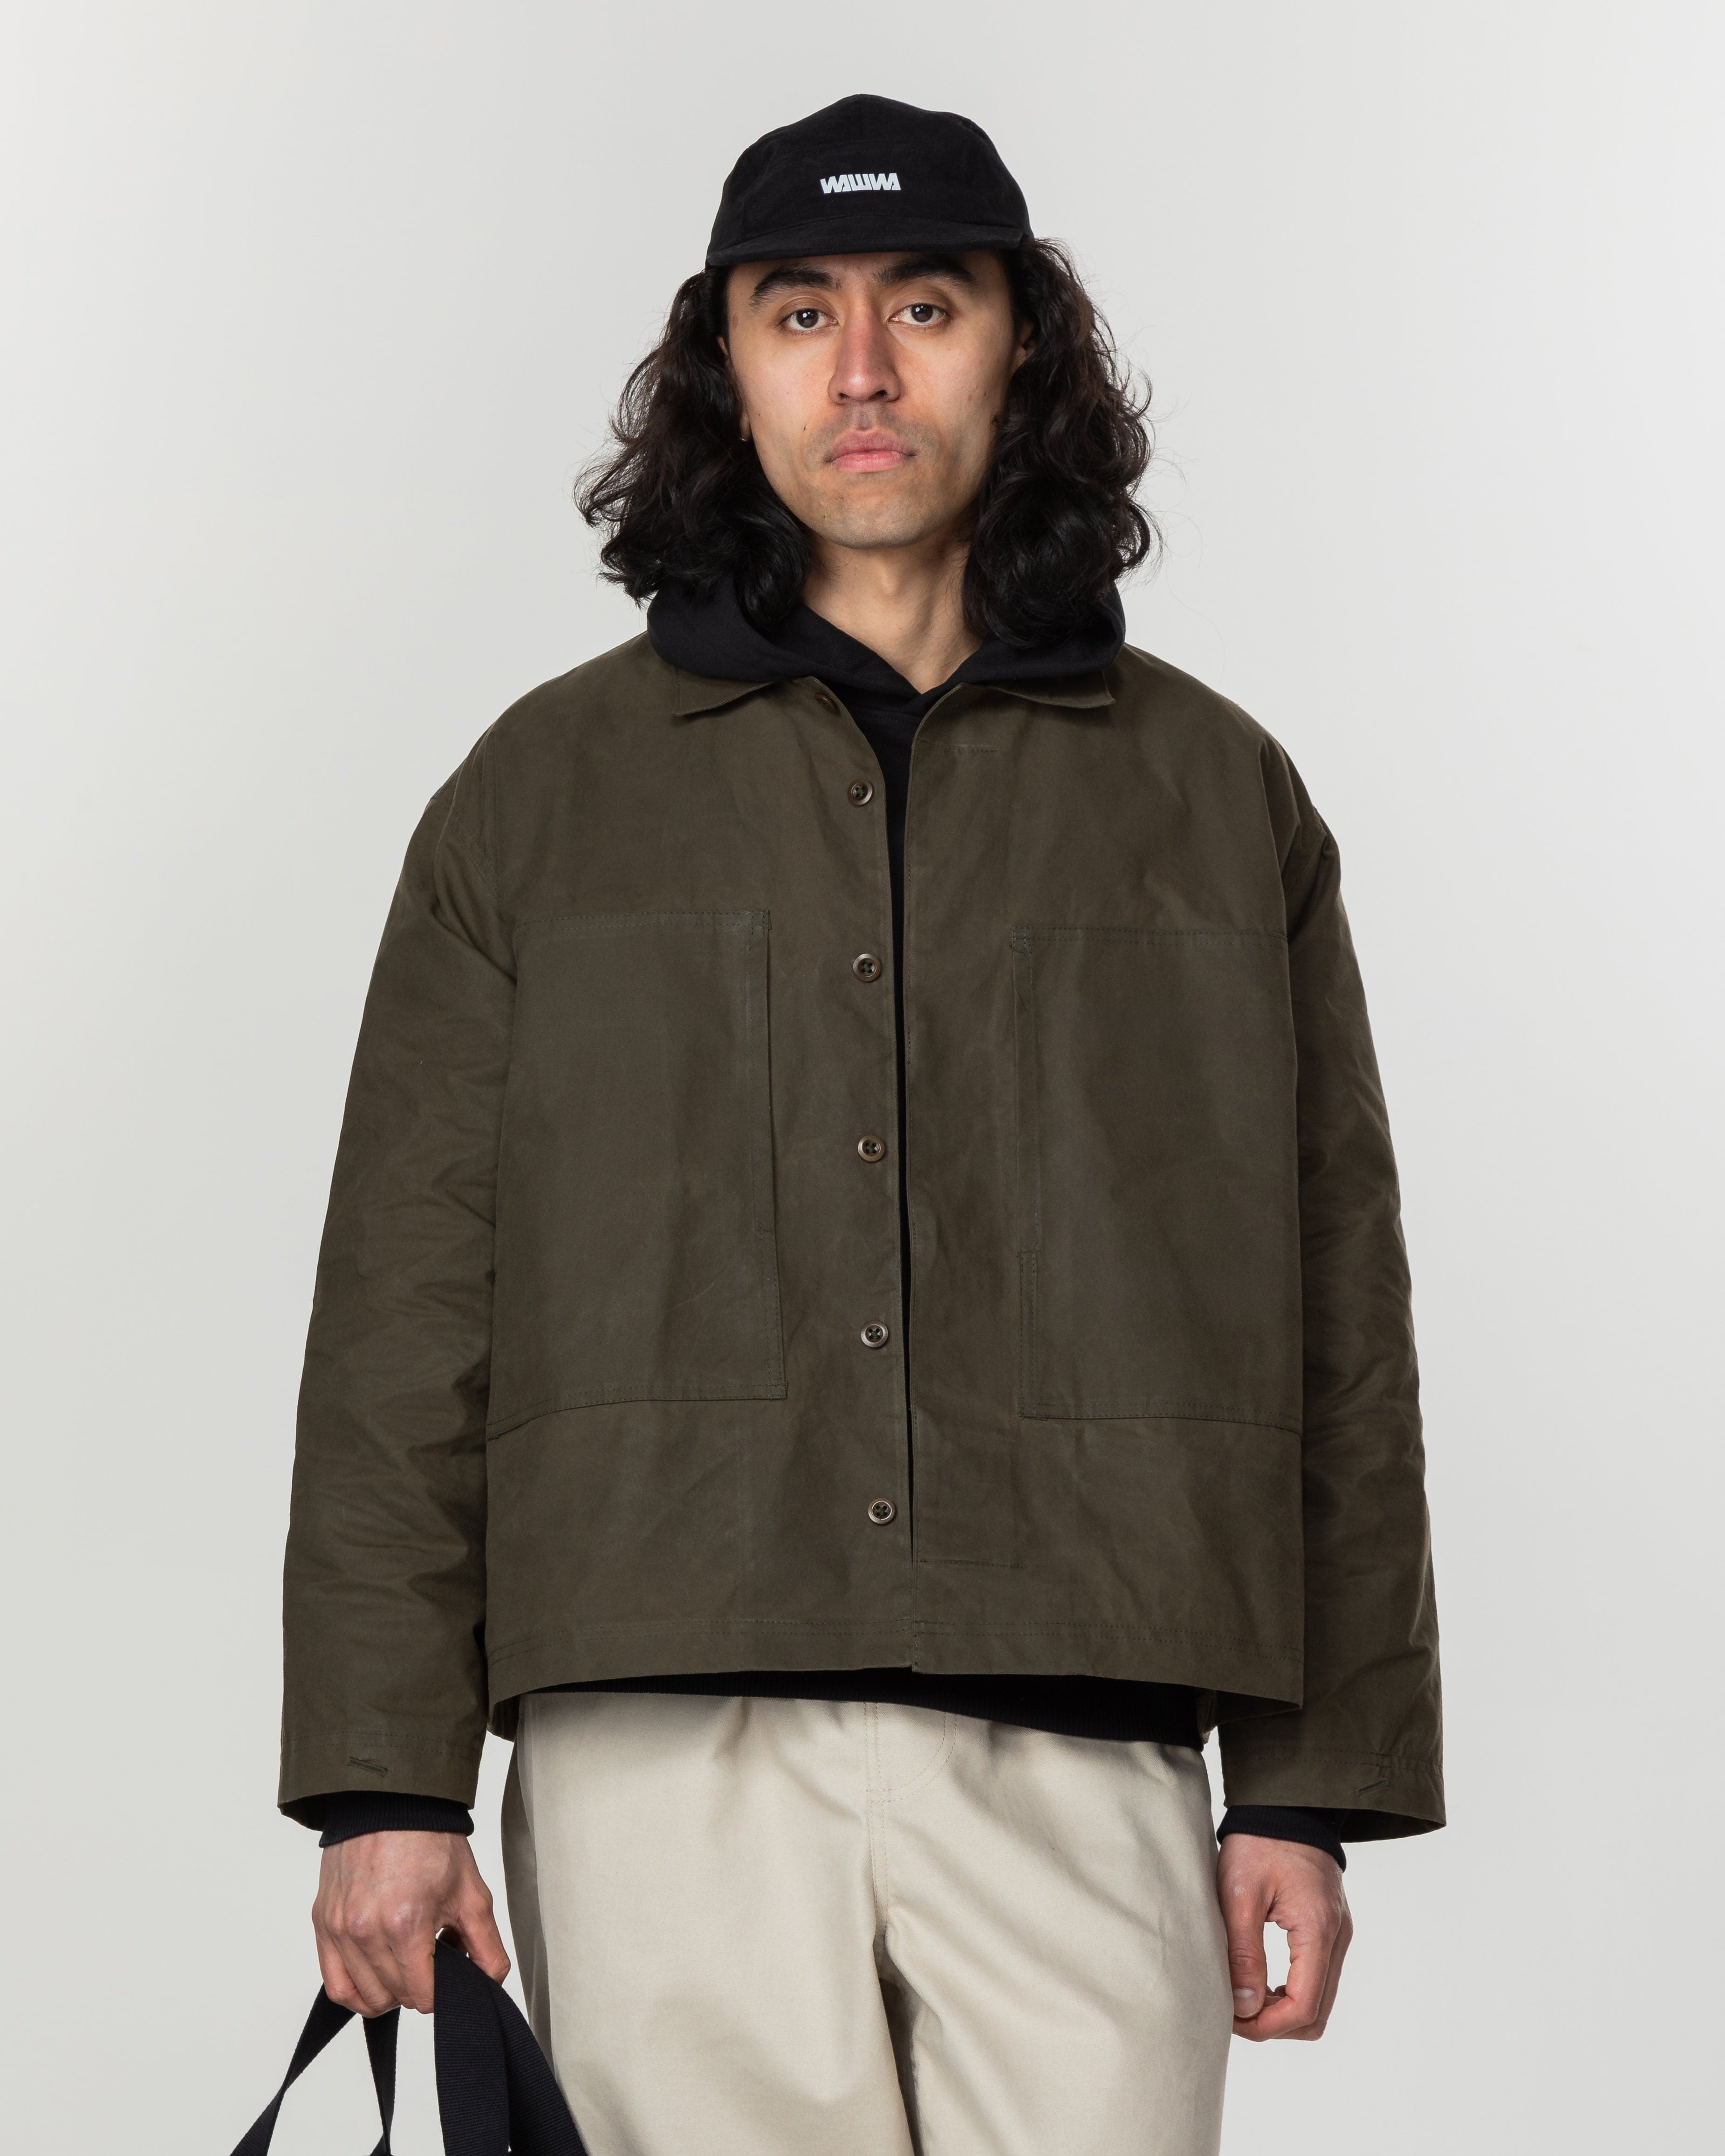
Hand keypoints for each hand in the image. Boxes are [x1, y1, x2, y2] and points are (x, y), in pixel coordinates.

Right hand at [313, 1831, 509, 2015]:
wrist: (392, 1804)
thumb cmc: (430, 1842)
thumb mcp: (472, 1893)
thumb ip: (487, 1946)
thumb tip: (490, 1983)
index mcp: (405, 1924)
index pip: (423, 1996)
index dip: (443, 1990)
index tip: (449, 1969)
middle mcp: (365, 1931)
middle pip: (395, 1997)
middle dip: (419, 1985)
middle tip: (431, 1956)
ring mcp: (339, 1929)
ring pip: (364, 1997)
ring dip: (390, 1991)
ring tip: (406, 1961)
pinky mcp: (322, 1923)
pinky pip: (335, 1985)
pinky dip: (356, 1992)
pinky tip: (376, 1977)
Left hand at [1217, 1834, 1351, 2040]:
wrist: (1285, 1806)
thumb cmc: (1259, 1843)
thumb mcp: (1240, 1892)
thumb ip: (1243, 1951)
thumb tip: (1244, 2007)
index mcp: (1318, 1931)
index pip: (1304, 2007)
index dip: (1267, 2026)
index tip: (1231, 2018)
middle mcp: (1337, 1939)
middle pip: (1316, 2014)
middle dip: (1274, 2025)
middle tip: (1234, 2012)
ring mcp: (1338, 1936)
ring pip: (1319, 2001)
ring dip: (1282, 2011)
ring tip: (1243, 1998)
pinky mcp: (1330, 1930)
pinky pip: (1317, 1979)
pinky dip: (1291, 1992)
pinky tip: (1261, 1982)